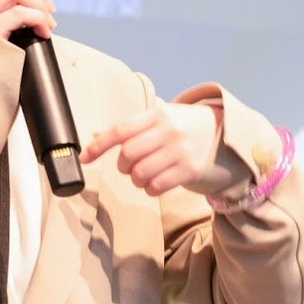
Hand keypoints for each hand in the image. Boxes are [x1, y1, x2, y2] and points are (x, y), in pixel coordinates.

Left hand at [80, 102, 231, 196]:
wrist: (219, 129)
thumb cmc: (180, 124)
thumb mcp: (158, 116)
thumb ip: (131, 127)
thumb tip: (94, 138)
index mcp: (157, 114)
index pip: (121, 130)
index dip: (98, 145)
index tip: (84, 157)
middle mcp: (169, 131)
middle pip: (128, 155)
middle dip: (122, 165)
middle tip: (128, 165)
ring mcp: (181, 151)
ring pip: (141, 174)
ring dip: (135, 179)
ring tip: (142, 174)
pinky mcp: (190, 170)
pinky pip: (157, 187)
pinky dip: (149, 189)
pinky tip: (154, 182)